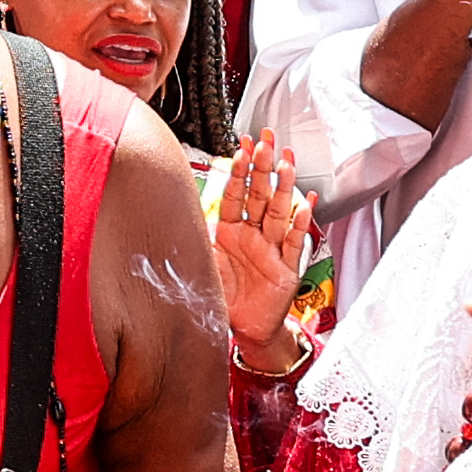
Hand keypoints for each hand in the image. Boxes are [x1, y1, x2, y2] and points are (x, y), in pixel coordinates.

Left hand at [210, 143, 320, 369]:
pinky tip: (306, 203)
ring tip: (287, 162)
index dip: (238, 171)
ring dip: (284, 186)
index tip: (240, 147)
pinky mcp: (287, 269)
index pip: (234, 194)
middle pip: (261, 194)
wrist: (242, 331)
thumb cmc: (220, 298)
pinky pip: (296, 243)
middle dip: (263, 166)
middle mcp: (252, 236)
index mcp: (228, 232)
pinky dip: (302, 223)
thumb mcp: (198, 266)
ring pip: (280, 212)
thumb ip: (188, 242)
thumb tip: (165, 218)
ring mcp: (271, 250)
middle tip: (267, 140)